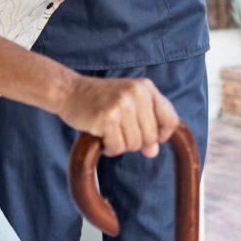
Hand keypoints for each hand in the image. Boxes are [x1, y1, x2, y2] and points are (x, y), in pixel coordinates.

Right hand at [57, 76, 179, 157]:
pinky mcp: (107, 118)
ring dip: (120, 144)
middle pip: (152, 137)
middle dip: (136, 141)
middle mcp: (137, 94)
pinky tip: (100, 136)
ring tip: (108, 131)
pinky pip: (117, 148)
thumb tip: (153, 152)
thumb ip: (145, 124)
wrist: (69, 91)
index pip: (171, 120)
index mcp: (146, 88)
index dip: (162, 134)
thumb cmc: (100, 99)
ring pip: (135, 145)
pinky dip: (109, 148)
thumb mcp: (128, 104)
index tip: (148, 136)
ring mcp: (122, 105)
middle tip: (119, 130)